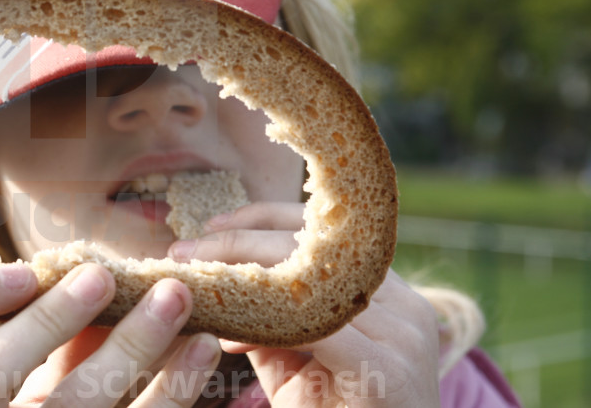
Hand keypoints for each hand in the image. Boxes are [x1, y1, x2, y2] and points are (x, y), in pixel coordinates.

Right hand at [0, 263, 222, 405]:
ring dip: (133, 343)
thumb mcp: (19, 396)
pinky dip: (173, 389)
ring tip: (176, 296)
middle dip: (48, 316)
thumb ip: (41, 345)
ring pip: (72, 407)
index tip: (28, 270)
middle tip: (105, 275)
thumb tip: (97, 282)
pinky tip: (201, 351)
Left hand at [169, 202, 440, 406]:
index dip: (262, 219)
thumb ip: (269, 320)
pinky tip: (232, 335)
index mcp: (388, 292)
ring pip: (313, 282)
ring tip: (199, 280)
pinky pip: (321, 332)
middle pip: (314, 248)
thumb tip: (213, 284)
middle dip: (240, 243)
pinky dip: (271, 326)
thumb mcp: (297, 362)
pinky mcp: (389, 372)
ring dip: (247, 276)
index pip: (323, 230)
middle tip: (185, 251)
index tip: (210, 224)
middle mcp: (405, 305)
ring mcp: (403, 337)